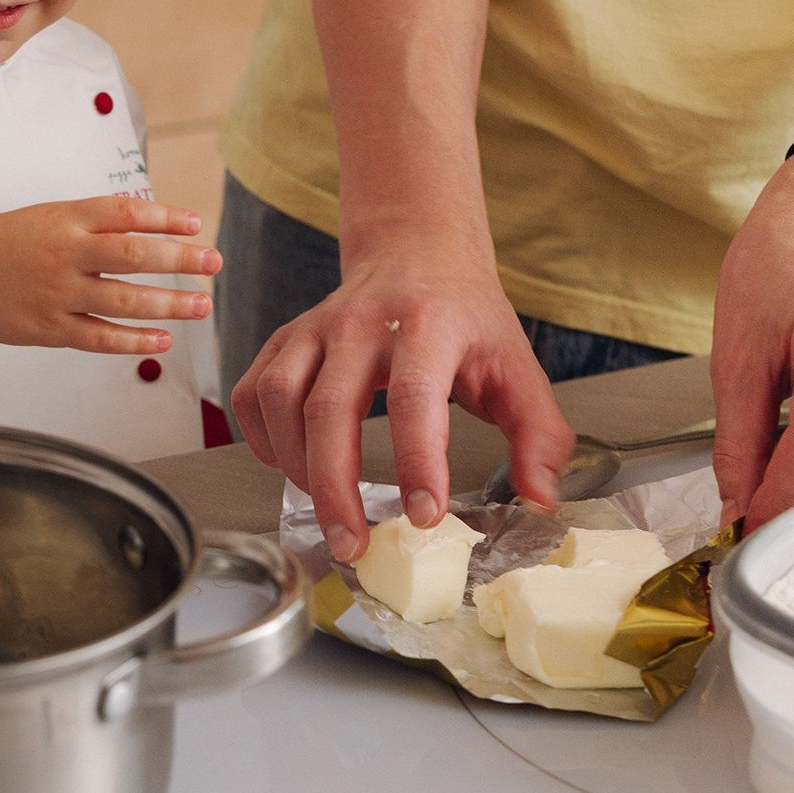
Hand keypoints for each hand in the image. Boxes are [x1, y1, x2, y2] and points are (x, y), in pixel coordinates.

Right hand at [0, 196, 217, 353]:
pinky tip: (163, 340)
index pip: (125, 212)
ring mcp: (57, 293)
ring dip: (169, 303)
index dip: (165, 217)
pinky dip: (135, 340)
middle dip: (180, 259)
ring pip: (124, 300)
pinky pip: (101, 336)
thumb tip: (148, 225)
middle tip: (213, 262)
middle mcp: (64, 253)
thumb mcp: (46, 215)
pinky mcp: (49, 329)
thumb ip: (92, 221)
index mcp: (64, 218)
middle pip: (133, 255)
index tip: (195, 223)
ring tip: (202, 304)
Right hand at [230, 243, 574, 562]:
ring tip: (328, 508)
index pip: (414, 395)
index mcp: (429, 325)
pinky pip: (253, 391)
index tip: (425, 515)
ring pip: (280, 399)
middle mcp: (362, 321)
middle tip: (352, 544)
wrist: (417, 249)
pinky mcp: (286, 337)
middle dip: (334, 488)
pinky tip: (291, 464)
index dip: (418, 460)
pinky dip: (260, 437)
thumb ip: (538, 433)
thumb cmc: (466, 316)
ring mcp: (316, 326)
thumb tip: (540, 497)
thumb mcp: (517, 366)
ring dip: (296, 465)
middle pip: (328, 408)